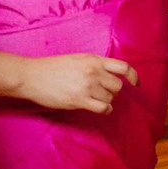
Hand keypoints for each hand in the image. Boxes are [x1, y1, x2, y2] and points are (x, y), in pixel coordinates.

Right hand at [20, 53, 135, 113]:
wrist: (32, 76)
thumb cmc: (52, 67)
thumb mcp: (78, 58)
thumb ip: (95, 64)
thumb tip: (110, 73)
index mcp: (94, 60)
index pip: (124, 67)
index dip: (133, 76)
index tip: (135, 83)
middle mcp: (93, 72)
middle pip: (117, 86)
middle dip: (112, 91)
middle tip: (101, 92)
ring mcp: (87, 87)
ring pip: (110, 98)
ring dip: (106, 100)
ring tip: (94, 99)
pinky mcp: (79, 100)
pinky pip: (103, 108)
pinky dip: (105, 110)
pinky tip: (99, 108)